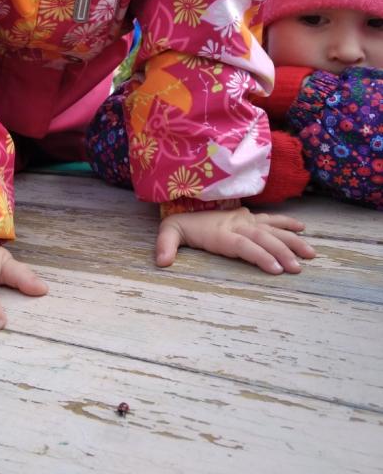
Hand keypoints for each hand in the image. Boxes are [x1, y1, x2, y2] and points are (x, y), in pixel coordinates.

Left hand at [156, 207, 314, 273]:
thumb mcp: (168, 234)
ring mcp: (245, 219)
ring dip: (292, 240)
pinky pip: (271, 219)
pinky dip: (287, 222)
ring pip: (272, 229)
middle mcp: (236, 224)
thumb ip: (166, 247)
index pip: (243, 245)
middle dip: (282, 252)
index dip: (260, 256)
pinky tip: (303, 229)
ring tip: (310, 253)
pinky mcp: (249, 216)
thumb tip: (162, 262)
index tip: (276, 269)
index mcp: (220, 233)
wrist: (185, 204)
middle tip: (299, 268)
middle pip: (263, 238)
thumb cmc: (180, 225)